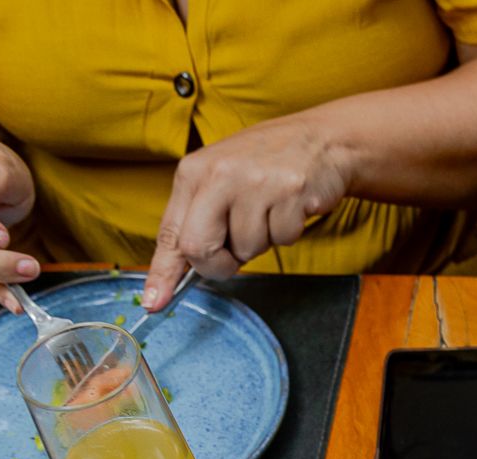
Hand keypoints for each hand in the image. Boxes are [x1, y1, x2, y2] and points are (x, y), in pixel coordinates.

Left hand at [143, 114, 351, 308]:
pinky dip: (288, 232)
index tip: (153, 303)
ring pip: (246, 249)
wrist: (322, 139)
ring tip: (270, 209)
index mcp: (194, 172)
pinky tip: (290, 205)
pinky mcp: (290, 192)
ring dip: (261, 242)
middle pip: (198, 249)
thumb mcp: (220, 180)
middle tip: (235, 254)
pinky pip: (282, 239)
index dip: (162, 273)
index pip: (171, 233)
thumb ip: (199, 220)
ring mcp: (255, 182)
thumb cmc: (267, 165)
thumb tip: (182, 272)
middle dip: (218, 265)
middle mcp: (219, 174)